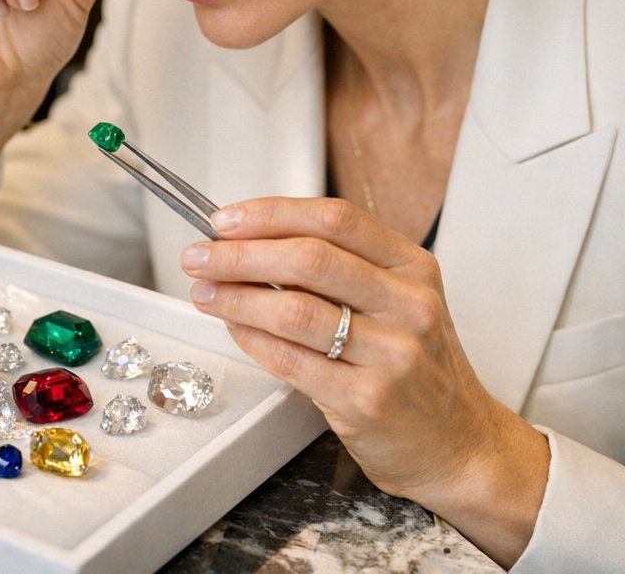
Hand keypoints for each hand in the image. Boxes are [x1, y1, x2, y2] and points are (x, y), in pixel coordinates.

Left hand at [179, 196, 548, 566]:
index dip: (272, 213)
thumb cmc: (414, 363)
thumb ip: (337, 267)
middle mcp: (409, 305)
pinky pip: (291, 360)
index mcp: (413, 266)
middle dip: (240, 253)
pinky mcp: (368, 401)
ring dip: (235, 296)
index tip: (227, 219)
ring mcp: (392, 355)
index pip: (335, 219)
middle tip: (198, 256)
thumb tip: (249, 240)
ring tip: (203, 291)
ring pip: (294, 310)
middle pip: (309, 258)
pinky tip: (232, 326)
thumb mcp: (396, 299)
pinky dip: (251, 339)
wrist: (459, 444)